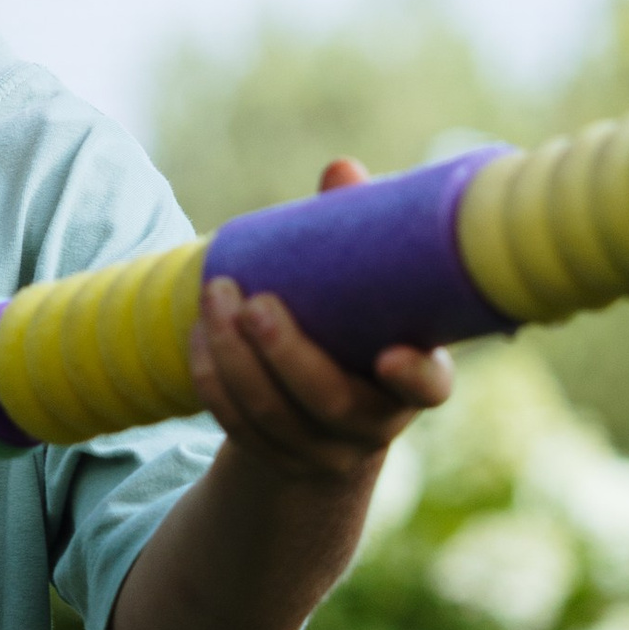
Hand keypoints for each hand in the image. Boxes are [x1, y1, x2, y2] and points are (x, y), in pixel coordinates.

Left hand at [193, 157, 452, 487]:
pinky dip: (213, 379)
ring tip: (215, 298)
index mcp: (415, 380)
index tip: (389, 355)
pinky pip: (238, 427)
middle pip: (329, 403)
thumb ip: (359, 234)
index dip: (414, 377)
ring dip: (234, 359)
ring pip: (273, 417)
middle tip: (252, 301)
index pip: (429, 389)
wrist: (326, 416)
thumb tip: (340, 169)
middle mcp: (374, 425)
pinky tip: (199, 334)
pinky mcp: (276, 459)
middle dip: (285, 353)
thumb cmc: (357, 329)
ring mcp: (323, 451)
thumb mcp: (367, 291)